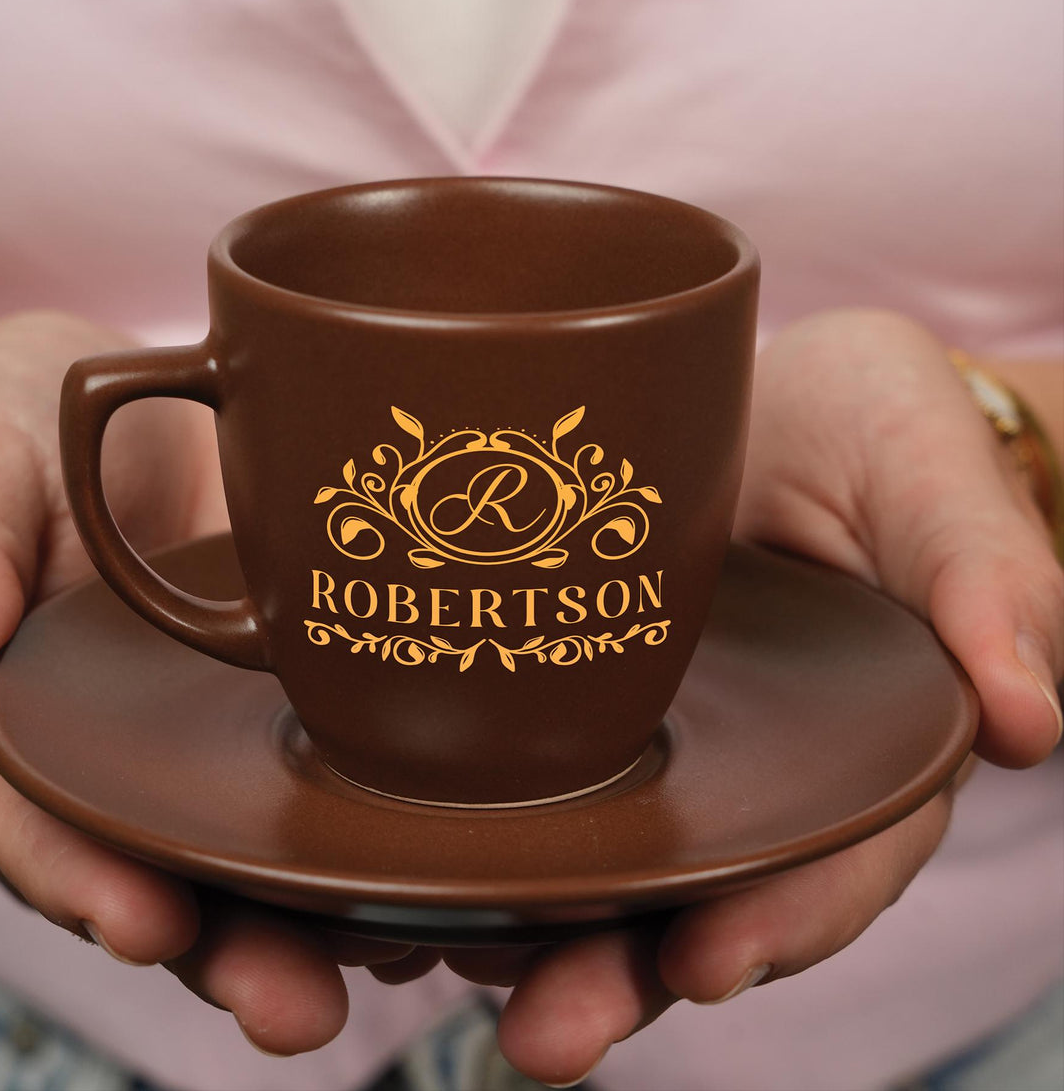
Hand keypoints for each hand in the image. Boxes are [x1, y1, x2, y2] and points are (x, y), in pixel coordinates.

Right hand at [0, 311, 414, 1055]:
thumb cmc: (4, 438)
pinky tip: (434, 874)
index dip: (86, 879)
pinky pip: (310, 794)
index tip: (146, 920)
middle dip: (225, 948)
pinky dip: (365, 844)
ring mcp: (189, 756)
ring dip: (314, 922)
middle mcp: (98, 773)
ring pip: (247, 862)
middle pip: (157, 878)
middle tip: (294, 1006)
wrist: (95, 409)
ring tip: (391, 957)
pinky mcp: (268, 719)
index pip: (35, 827)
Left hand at [441, 310, 1063, 1085]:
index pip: (833, 859)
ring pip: (604, 866)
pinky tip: (418, 878)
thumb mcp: (933, 474)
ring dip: (537, 935)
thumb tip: (1029, 719)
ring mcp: (660, 744)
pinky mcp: (580, 705)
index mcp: (861, 747)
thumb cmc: (879, 427)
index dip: (782, 917)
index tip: (710, 961)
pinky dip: (487, 841)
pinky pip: (536, 787)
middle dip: (626, 971)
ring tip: (451, 974)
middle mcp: (755, 772)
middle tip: (547, 1038)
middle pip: (698, 896)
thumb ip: (989, 581)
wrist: (773, 395)